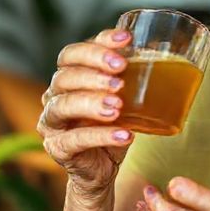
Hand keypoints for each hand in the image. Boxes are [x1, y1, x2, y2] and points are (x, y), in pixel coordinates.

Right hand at [37, 28, 134, 195]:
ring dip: (92, 103)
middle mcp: (53, 96)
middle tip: (120, 79)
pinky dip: (100, 135)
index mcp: (68, 77)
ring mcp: (51, 123)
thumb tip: (158, 54)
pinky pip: (75, 140)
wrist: (102, 168)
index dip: (96, 46)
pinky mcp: (58, 148)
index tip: (126, 42)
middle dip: (93, 73)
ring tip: (118, 107)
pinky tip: (123, 134)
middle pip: (64, 76)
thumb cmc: (112, 125)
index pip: (72, 54)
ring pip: (63, 106)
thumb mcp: (123, 98)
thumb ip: (130, 77)